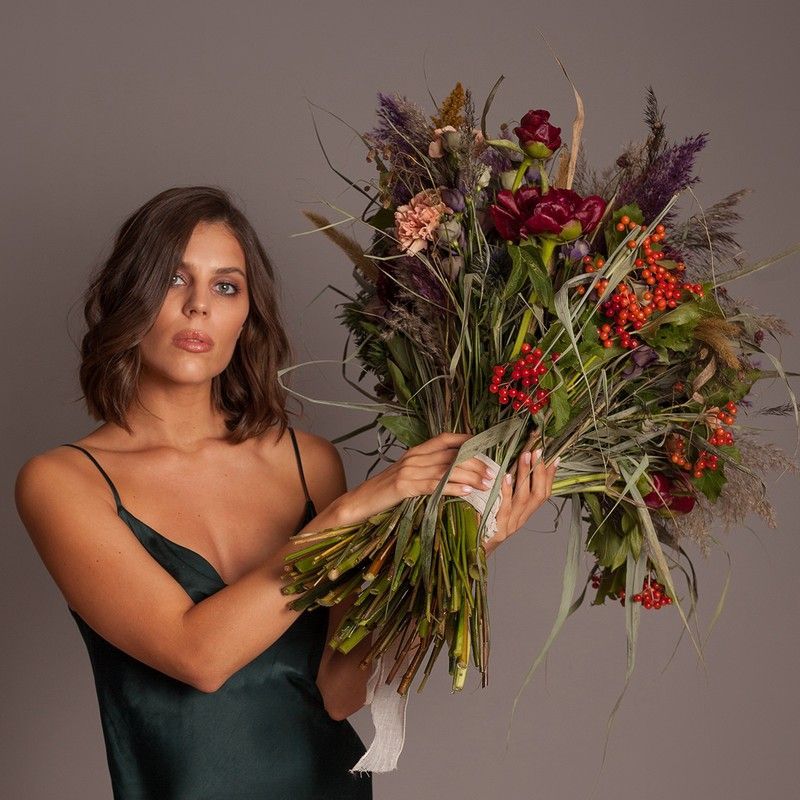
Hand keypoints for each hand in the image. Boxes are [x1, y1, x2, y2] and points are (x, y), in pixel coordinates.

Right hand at [331, 432, 495, 526]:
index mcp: (416, 451)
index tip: (489, 447)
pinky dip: (454, 487)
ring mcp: (408, 470)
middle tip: (495, 471)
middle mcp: (414, 456)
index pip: (447, 438)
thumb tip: (455, 474)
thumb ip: (428, 471)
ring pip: (447, 469)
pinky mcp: (404, 486)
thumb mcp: (408, 477)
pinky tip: (467, 492)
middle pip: (452, 454)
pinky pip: (434, 485)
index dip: (469, 440)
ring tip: (488, 483)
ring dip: (471, 476)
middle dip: (477, 462)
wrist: (358, 503)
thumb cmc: (385, 493)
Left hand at [483, 448, 558, 555]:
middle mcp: (520, 521)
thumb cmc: (480, 528)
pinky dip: (507, 491)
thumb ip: (504, 494)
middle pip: (538, 495)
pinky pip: (505, 508)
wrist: (469, 554)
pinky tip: (507, 477)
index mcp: (523, 516)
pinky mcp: (497, 530)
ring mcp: (510, 526)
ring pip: (524, 498)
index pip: (543, 494)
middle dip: (540, 472)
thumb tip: (509, 467)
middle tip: (538, 452)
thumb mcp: (496, 509)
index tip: (554, 458)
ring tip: (525, 456)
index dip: (550, 477)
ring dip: (526, 475)